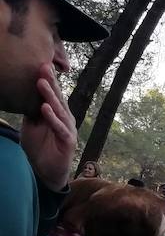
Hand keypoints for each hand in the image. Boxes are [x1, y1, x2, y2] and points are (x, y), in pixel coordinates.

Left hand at [20, 64, 76, 191]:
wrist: (45, 171)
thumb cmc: (39, 148)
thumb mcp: (32, 125)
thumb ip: (31, 111)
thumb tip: (25, 94)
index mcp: (57, 113)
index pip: (52, 94)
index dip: (48, 80)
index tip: (40, 64)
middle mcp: (65, 118)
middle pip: (57, 98)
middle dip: (51, 82)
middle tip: (43, 66)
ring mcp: (67, 129)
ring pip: (59, 110)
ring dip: (50, 96)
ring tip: (41, 82)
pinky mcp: (68, 141)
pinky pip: (59, 127)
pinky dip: (52, 118)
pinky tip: (44, 108)